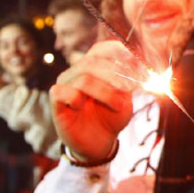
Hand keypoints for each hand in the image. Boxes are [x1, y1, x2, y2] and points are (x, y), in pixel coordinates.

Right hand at [49, 40, 138, 162]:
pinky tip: (81, 108)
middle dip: (116, 75)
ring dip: (106, 92)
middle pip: (93, 61)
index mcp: (94, 66)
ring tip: (119, 106)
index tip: (138, 69)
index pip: (102, 49)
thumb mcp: (125, 96)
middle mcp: (76, 71)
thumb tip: (136, 62)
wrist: (100, 143)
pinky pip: (64, 92)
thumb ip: (128, 79)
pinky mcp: (56, 101)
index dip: (120, 55)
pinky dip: (77, 99)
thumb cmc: (111, 117)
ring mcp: (64, 85)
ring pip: (84, 78)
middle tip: (131, 90)